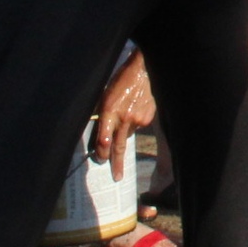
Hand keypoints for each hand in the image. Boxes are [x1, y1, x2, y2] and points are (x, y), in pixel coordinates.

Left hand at [94, 54, 155, 178]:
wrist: (144, 69)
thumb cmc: (121, 80)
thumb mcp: (105, 96)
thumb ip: (101, 115)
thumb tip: (99, 133)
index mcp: (109, 111)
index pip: (103, 139)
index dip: (101, 152)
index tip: (100, 160)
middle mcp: (124, 118)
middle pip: (119, 146)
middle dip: (116, 163)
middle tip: (117, 177)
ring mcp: (138, 119)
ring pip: (128, 133)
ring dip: (124, 131)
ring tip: (126, 113)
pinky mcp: (148, 117)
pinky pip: (138, 125)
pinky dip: (134, 121)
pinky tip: (134, 108)